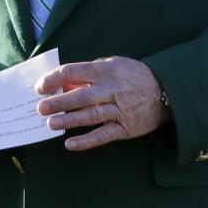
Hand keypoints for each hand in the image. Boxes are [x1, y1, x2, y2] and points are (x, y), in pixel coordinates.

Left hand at [35, 57, 170, 150]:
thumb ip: (91, 71)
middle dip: (58, 102)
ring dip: (68, 120)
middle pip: (80, 96)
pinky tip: (70, 144)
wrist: (167, 92)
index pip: (75, 72)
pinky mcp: (125, 128)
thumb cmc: (135, 76)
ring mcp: (119, 110)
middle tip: (40, 108)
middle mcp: (112, 89)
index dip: (55, 79)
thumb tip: (65, 82)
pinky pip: (103, 135)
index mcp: (107, 70)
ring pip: (89, 116)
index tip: (41, 87)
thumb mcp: (115, 64)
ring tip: (51, 124)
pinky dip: (86, 141)